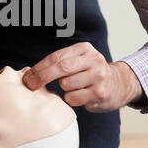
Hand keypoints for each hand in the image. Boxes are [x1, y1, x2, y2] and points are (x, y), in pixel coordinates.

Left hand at [22, 42, 143, 111]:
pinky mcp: (100, 93)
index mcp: (84, 49)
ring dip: (63, 89)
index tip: (28, 76)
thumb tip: (31, 73)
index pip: (56, 56)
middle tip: (31, 85)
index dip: (39, 67)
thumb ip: (61, 62)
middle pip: (61, 68)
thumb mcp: (79, 60)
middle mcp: (93, 59)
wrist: (119, 85)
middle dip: (42, 77)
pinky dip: (71, 99)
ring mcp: (98, 76)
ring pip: (66, 84)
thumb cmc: (90, 73)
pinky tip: (81, 96)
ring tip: (72, 88)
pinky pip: (74, 98)